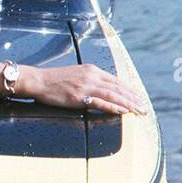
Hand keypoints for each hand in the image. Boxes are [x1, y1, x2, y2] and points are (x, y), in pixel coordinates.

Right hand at [23, 63, 148, 115]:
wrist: (37, 80)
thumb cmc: (52, 80)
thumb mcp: (74, 75)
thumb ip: (88, 80)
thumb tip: (99, 89)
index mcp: (92, 70)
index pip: (117, 81)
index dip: (130, 91)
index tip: (138, 99)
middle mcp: (92, 76)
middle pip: (119, 88)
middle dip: (134, 99)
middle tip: (144, 109)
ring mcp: (86, 86)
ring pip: (114, 95)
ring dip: (129, 104)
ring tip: (139, 112)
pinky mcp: (79, 97)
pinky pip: (101, 102)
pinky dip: (114, 107)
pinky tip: (123, 112)